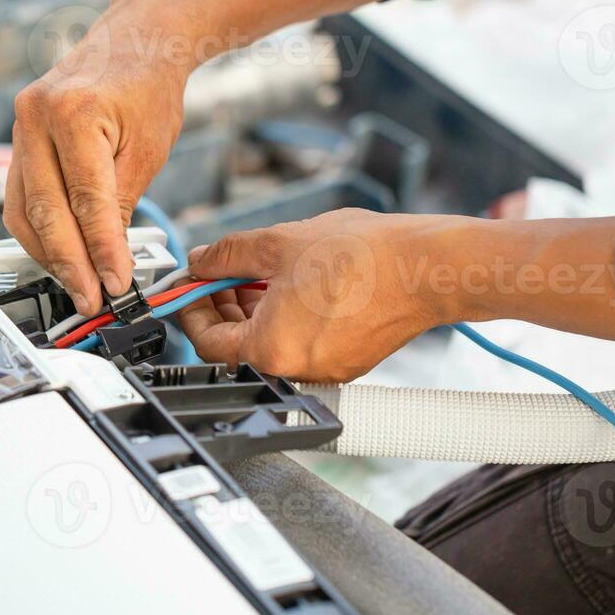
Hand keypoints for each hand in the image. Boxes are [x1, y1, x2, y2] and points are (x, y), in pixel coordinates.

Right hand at [5, 0, 194, 316]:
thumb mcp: (147, 149)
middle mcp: (35, 116)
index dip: (100, 251)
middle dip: (70, 264)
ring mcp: (19, 126)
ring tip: (78, 285)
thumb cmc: (147, 87)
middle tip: (92, 300)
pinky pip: (20, 198)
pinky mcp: (18, 139)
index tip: (115, 286)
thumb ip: (121, 204)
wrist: (134, 39)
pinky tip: (61, 255)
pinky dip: (39, 231)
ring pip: (23, 210)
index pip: (85, 200)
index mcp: (73, 111)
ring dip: (48, 254)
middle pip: (45, 211)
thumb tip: (108, 263)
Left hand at [175, 209, 448, 381]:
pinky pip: (301, 345)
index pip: (206, 341)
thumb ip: (226, 255)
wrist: (424, 268)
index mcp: (269, 351)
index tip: (190, 287)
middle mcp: (295, 371)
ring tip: (260, 272)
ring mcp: (324, 371)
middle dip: (224, 307)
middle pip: (237, 347)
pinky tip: (292, 285)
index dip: (192, 308)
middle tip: (222, 273)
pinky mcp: (347, 363)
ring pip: (270, 344)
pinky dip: (286, 319)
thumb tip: (201, 261)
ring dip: (255, 311)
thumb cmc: (362, 258)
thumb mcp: (276, 243)